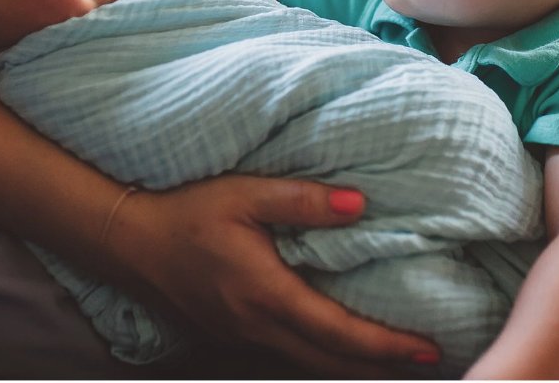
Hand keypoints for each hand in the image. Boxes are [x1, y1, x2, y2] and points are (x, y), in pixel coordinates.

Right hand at [118, 174, 439, 376]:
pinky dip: (324, 357)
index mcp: (267, 294)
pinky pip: (289, 355)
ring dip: (354, 367)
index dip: (386, 344)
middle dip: (381, 367)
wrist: (131, 240)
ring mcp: (243, 336)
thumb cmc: (188, 211)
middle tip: (427, 362)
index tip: (427, 348)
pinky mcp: (233, 334)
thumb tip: (359, 203)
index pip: (339, 331)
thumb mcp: (245, 193)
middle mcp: (258, 326)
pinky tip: (339, 346)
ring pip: (310, 365)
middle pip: (331, 362)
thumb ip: (302, 199)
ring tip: (395, 361)